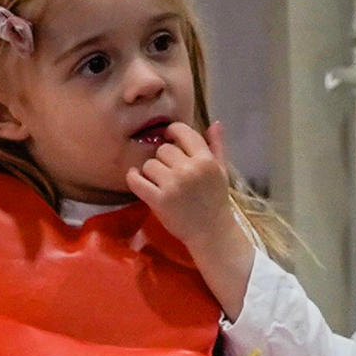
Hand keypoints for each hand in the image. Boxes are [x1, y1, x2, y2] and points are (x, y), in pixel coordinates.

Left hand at [126, 122, 261, 313]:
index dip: (172, 132)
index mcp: (206, 160)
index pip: (182, 132)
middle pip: (163, 149)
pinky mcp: (159, 200)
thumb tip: (215, 123)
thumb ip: (217, 146)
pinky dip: (133, 178)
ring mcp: (173, 185)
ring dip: (151, 172)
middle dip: (164, 158)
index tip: (169, 139)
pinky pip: (136, 180)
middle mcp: (189, 170)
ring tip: (160, 181)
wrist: (212, 233)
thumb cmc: (216, 200)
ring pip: (149, 164)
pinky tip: (137, 179)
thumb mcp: (221, 171)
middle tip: (169, 170)